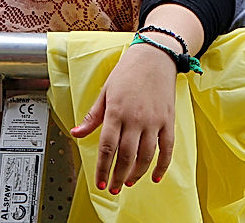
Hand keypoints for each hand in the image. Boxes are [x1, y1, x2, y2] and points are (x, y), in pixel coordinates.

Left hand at [71, 39, 177, 191]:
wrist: (155, 56)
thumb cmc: (128, 71)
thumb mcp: (105, 92)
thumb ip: (92, 116)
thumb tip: (76, 133)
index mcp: (116, 111)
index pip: (107, 147)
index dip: (103, 168)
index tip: (99, 181)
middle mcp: (136, 118)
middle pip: (126, 156)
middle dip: (118, 176)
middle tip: (112, 188)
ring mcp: (154, 120)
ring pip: (146, 155)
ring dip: (136, 174)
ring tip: (128, 183)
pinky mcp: (168, 120)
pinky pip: (167, 148)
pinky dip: (162, 165)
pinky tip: (154, 176)